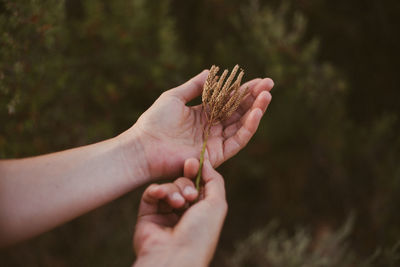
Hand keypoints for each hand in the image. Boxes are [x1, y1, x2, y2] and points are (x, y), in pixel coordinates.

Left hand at [119, 69, 272, 179]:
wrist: (145, 147)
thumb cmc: (154, 121)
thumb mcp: (174, 97)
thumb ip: (195, 86)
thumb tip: (211, 72)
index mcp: (202, 114)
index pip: (228, 100)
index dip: (243, 90)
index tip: (259, 79)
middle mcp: (211, 128)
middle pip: (238, 111)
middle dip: (254, 98)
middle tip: (269, 85)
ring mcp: (214, 142)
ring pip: (241, 125)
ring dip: (255, 111)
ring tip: (266, 96)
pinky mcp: (216, 155)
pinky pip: (237, 140)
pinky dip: (248, 127)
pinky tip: (256, 113)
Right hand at [133, 158, 226, 266]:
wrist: (175, 256)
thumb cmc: (200, 233)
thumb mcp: (217, 204)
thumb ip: (215, 180)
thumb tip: (205, 163)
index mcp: (202, 212)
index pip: (199, 185)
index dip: (197, 172)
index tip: (194, 162)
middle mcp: (184, 212)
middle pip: (184, 183)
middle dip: (186, 182)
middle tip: (189, 192)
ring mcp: (165, 213)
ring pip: (169, 187)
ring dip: (174, 190)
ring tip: (178, 204)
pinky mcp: (148, 214)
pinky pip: (151, 193)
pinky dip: (157, 190)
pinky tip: (160, 195)